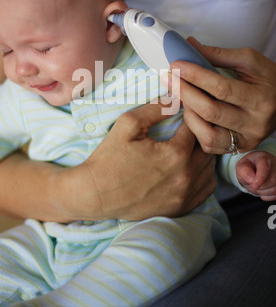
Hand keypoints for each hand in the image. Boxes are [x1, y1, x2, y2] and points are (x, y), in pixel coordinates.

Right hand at [86, 101, 216, 220]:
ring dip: (204, 155)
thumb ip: (156, 108)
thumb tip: (176, 97)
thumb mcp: (128, 124)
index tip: (184, 110)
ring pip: (210, 169)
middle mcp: (185, 176)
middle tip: (188, 127)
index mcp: (175, 154)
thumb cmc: (109, 158)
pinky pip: (206, 189)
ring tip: (190, 146)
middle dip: (200, 134)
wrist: (95, 194)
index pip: (196, 127)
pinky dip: (203, 176)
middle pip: (208, 148)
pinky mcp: (180, 208)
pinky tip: (191, 167)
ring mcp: (184, 196)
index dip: (191, 115)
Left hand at [169, 40, 275, 153]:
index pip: (222, 88)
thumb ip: (219, 55)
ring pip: (206, 133)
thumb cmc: (268, 79)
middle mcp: (255, 123)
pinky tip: (190, 112)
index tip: (177, 65)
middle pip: (210, 111)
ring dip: (187, 112)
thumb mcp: (250, 61)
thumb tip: (189, 47)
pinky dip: (195, 129)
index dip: (196, 76)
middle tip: (169, 77)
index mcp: (261, 98)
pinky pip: (209, 145)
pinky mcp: (238, 148)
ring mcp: (246, 139)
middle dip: (184, 92)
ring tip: (179, 95)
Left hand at [236, 151, 275, 200]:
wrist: (255, 168)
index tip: (254, 185)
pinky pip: (275, 194)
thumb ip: (243, 170)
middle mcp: (275, 165)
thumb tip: (251, 180)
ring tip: (258, 185)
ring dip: (263, 192)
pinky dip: (267, 195)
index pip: (265, 167)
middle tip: (253, 183)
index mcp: (263, 158)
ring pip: (274, 189)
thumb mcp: (241, 166)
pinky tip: (264, 188)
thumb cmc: (249, 166)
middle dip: (260, 186)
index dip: (260, 178)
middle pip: (272, 180)